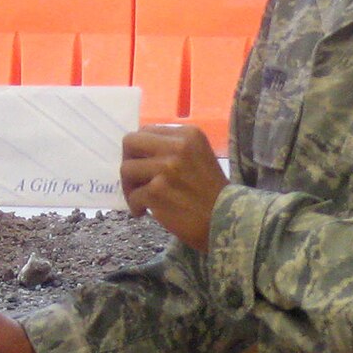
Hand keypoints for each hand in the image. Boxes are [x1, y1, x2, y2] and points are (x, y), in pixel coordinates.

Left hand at [120, 125, 226, 251]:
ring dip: (130, 187)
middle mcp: (177, 146)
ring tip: (142, 199)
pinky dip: (135, 206)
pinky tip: (144, 212)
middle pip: (130, 142)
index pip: (146, 130)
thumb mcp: (199, 156)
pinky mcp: (157, 191)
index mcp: (188, 134)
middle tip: (135, 178)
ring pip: (126, 169)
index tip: (145, 164)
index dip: (141, 149)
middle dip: (128, 161)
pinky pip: (132, 195)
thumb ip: (173, 148)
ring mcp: (166, 168)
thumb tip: (139, 151)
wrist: (226, 221)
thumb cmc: (212, 192)